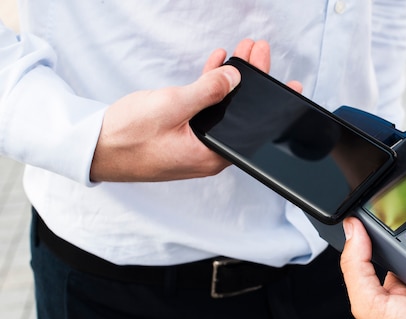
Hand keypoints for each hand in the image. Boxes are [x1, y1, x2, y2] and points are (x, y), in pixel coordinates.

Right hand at [90, 39, 300, 181]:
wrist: (94, 149)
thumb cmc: (127, 137)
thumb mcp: (171, 107)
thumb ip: (206, 92)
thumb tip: (234, 79)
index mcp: (212, 155)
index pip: (251, 129)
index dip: (268, 102)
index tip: (286, 83)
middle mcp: (208, 152)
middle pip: (239, 115)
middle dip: (252, 81)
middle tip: (261, 53)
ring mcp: (195, 142)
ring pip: (222, 108)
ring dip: (231, 79)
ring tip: (245, 51)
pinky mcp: (182, 132)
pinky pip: (204, 109)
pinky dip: (210, 86)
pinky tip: (218, 64)